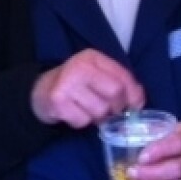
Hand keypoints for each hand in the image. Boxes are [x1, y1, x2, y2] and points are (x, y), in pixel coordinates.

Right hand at [30, 49, 144, 128]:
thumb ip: (119, 83)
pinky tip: (74, 113)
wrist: (41, 91)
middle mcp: (80, 66)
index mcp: (93, 57)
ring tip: (87, 109)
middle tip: (108, 111)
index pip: (123, 76)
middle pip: (115, 94)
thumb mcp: (98, 76)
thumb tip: (139, 100)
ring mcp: (67, 82)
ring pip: (100, 110)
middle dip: (115, 107)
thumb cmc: (76, 85)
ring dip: (97, 117)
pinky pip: (82, 121)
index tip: (135, 105)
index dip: (134, 94)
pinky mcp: (57, 100)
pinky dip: (82, 122)